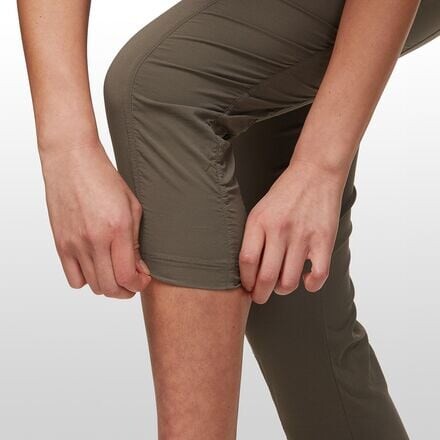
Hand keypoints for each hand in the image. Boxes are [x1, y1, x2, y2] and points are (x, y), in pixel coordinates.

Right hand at [40, 141, 151, 298]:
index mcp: (117, 229)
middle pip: (110, 288)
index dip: (139, 285)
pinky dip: (87, 279)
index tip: (143, 280)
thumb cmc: (105, 179)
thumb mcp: (133, 207)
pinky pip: (74, 279)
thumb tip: (140, 269)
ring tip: (116, 272)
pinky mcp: (60, 244)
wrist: (72, 160)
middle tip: (133, 281)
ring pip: (93, 286)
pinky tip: (96, 265)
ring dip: (109, 285)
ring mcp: (75, 244)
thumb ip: (136, 241)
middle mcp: (94, 240)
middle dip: (127, 291)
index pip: (127, 277)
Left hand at [239, 159, 345, 303]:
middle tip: (259, 297)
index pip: (247, 261)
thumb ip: (253, 237)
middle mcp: (279, 230)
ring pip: (289, 281)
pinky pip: (318, 275)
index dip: (245, 281)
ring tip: (281, 286)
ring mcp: (303, 235)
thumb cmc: (284, 194)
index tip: (247, 287)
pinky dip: (311, 285)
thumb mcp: (259, 210)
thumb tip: (248, 270)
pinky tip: (305, 280)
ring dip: (282, 290)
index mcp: (259, 222)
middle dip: (260, 294)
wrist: (315, 172)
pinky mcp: (324, 240)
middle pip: (266, 277)